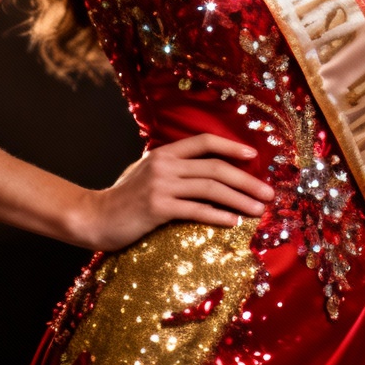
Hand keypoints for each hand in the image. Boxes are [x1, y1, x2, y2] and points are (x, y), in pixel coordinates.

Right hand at [73, 133, 274, 250]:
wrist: (95, 217)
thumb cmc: (124, 197)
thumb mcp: (147, 171)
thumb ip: (172, 166)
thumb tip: (203, 168)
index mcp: (165, 153)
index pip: (205, 142)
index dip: (231, 147)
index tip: (254, 158)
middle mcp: (165, 164)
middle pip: (215, 168)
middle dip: (246, 180)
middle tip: (268, 193)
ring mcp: (161, 185)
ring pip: (210, 188)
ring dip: (239, 199)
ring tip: (258, 209)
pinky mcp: (158, 208)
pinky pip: (196, 210)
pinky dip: (218, 215)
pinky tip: (233, 221)